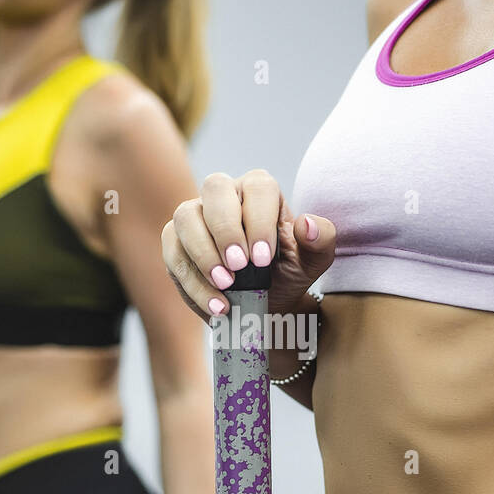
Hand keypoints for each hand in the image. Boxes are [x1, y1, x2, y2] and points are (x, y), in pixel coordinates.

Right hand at [161, 169, 335, 322]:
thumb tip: (307, 223)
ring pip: (186, 216)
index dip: (258, 221)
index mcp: (260, 191)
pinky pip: (173, 252)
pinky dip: (193, 282)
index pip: (257, 187)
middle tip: (240, 267)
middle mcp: (225, 194)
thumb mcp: (312, 263)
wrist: (263, 306)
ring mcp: (195, 215)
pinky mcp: (175, 242)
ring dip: (203, 253)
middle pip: (215, 189)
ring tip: (226, 285)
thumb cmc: (287, 275)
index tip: (263, 259)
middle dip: (226, 229)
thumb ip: (321, 241)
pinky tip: (217, 305)